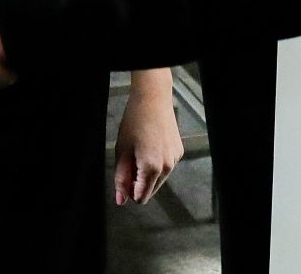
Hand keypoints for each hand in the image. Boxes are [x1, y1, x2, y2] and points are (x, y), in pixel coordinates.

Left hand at [113, 69, 182, 205]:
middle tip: (130, 160)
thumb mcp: (122, 151)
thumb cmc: (134, 122)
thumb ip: (121, 178)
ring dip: (148, 173)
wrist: (153, 99)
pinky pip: (166, 167)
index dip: (129, 190)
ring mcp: (175, 159)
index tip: (124, 174)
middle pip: (151, 190)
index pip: (141, 197)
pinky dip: (157, 163)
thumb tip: (121, 200)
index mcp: (152, 168)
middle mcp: (168, 167)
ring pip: (159, 180)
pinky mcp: (179, 152)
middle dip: (139, 182)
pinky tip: (151, 146)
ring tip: (140, 151)